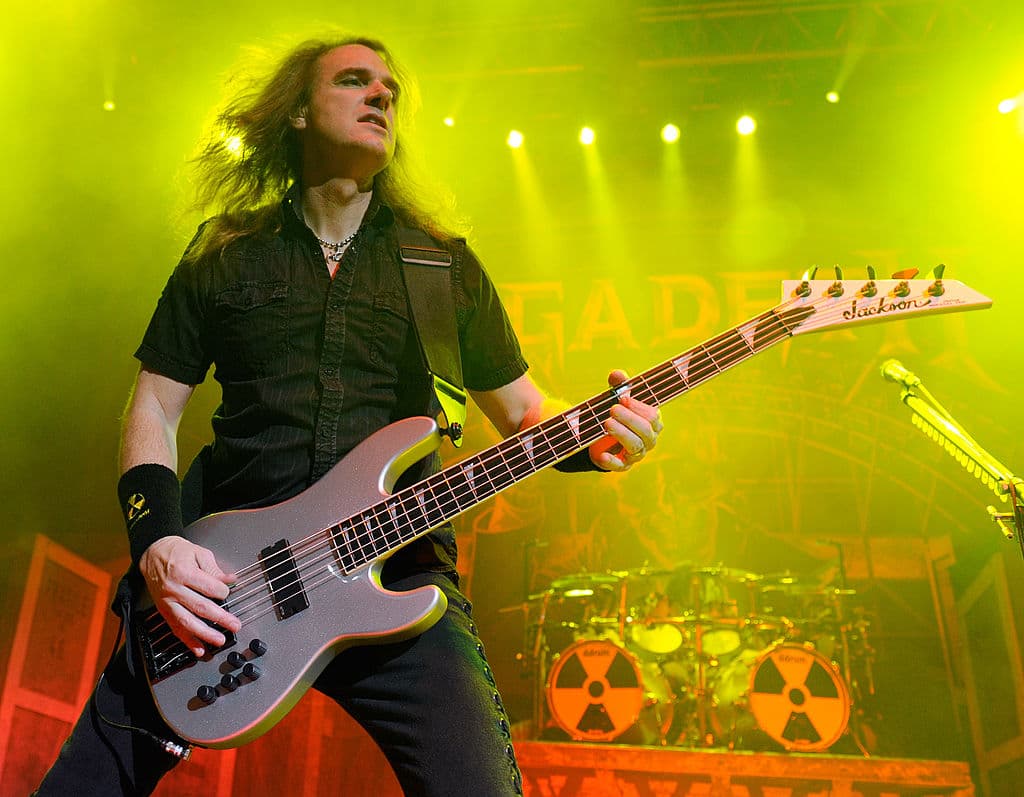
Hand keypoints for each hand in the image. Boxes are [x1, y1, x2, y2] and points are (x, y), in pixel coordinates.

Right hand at [140, 535, 239, 656]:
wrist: (152, 554)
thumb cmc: (177, 552)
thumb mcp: (198, 553)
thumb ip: (214, 568)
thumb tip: (230, 579)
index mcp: (184, 572)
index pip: (208, 587)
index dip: (223, 591)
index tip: (228, 592)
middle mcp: (174, 589)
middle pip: (200, 607)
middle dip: (220, 618)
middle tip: (235, 625)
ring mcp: (167, 602)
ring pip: (187, 621)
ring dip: (204, 634)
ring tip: (219, 640)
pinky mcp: (164, 611)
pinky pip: (175, 628)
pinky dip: (187, 640)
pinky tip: (199, 649)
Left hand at [588, 369, 663, 471]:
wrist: (602, 439)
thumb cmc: (616, 416)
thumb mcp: (616, 399)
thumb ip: (619, 386)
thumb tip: (617, 374)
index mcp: (652, 423)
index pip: (653, 416)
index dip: (638, 407)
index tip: (622, 398)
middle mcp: (648, 439)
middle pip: (646, 431)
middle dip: (629, 419)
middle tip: (612, 409)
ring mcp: (636, 454)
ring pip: (635, 446)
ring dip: (621, 434)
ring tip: (606, 423)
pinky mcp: (622, 465)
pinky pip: (620, 466)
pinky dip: (612, 461)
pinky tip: (603, 455)